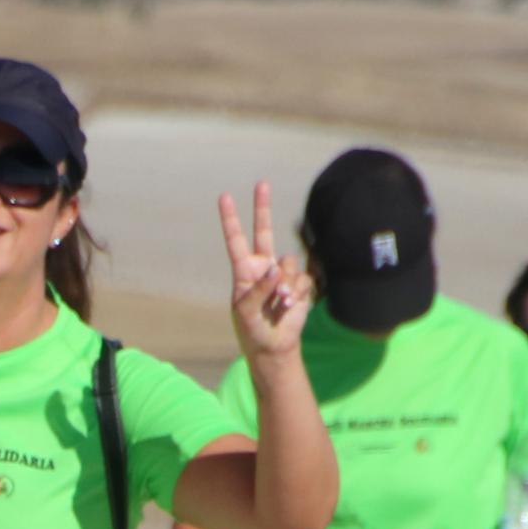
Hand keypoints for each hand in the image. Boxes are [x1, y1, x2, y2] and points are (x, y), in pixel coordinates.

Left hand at [219, 179, 311, 360]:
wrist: (274, 346)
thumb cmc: (252, 330)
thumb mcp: (247, 312)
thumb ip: (258, 289)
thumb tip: (274, 270)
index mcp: (243, 271)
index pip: (236, 240)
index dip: (230, 219)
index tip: (224, 197)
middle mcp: (262, 266)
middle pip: (264, 231)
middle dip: (262, 207)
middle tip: (261, 183)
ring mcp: (282, 274)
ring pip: (289, 262)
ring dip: (286, 283)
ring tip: (279, 302)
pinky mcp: (299, 284)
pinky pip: (303, 278)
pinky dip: (297, 293)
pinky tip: (289, 306)